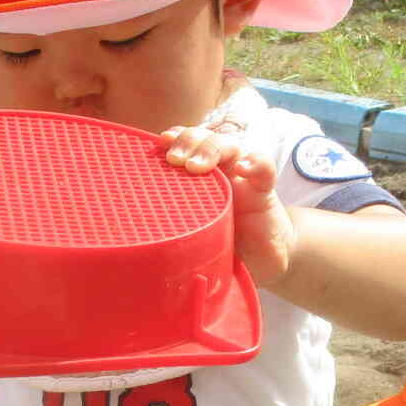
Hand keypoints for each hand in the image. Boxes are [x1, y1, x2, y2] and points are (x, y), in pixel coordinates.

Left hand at [159, 122, 295, 285]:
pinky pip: (264, 167)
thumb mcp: (191, 247)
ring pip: (228, 145)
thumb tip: (140, 266)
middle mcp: (216, 174)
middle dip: (187, 141)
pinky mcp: (264, 191)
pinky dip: (254, 162)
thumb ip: (172, 247)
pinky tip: (244, 168)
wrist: (260, 260)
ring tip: (197, 166)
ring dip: (211, 148)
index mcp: (193, 184)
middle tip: (174, 159)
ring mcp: (240, 179)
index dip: (170, 141)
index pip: (181, 147)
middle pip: (202, 139)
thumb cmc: (219, 252)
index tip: (156, 146)